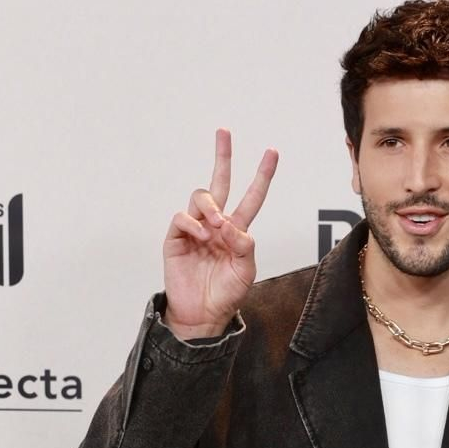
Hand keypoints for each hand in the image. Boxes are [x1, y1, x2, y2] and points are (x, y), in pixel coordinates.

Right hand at [163, 128, 278, 335]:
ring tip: (215, 226)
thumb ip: (245, 246)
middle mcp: (216, 224)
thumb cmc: (225, 293)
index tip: (271, 153)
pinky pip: (183, 217)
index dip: (262, 176)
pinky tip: (202, 236)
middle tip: (224, 132)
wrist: (202, 315)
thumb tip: (231, 224)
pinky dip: (194, 223)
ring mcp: (195, 228)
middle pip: (220, 182)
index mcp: (237, 230)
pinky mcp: (177, 237)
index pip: (251, 197)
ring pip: (201, 196)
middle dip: (222, 156)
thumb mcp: (246, 271)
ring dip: (211, 206)